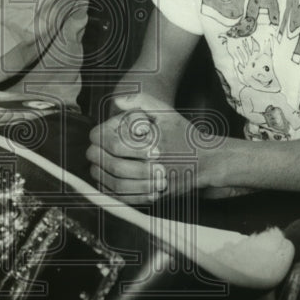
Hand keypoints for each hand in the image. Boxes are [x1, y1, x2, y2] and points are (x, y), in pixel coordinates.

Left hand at [86, 93, 220, 203]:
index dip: (100, 138)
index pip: (111, 142)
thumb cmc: (183, 135)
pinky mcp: (154, 197)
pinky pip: (126, 199)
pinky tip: (107, 182)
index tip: (98, 137)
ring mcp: (153, 184)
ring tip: (97, 166)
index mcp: (150, 142)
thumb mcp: (166, 112)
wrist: (206, 161)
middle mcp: (152, 165)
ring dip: (101, 175)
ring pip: (116, 184)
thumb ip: (142, 102)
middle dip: (98, 157)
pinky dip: (112, 191)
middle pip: (110, 165)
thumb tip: (117, 100)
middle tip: (93, 152)